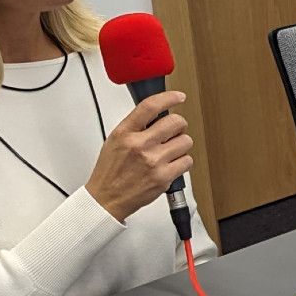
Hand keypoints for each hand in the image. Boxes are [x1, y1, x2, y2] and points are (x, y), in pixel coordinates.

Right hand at [85, 91, 191, 222]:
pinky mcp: (164, 177)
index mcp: (125, 133)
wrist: (107, 198)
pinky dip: (182, 161)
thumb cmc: (110, 171)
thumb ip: (135, 127)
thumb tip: (158, 115)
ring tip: (168, 151)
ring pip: (186, 141)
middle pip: (176, 122)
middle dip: (178, 125)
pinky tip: (171, 164)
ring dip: (180, 145)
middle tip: (173, 132)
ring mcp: (153, 161)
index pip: (150, 106)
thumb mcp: (115, 141)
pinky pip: (187, 161)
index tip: (178, 97)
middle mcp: (139, 145)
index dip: (169, 98)